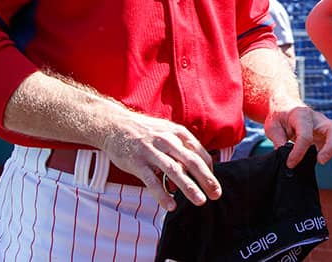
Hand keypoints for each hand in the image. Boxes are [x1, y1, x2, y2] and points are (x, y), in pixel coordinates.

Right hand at [101, 109, 220, 211]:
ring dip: (189, 187)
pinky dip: (161, 194)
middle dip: (206, 179)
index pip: (199, 152)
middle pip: (191, 161)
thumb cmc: (146, 132)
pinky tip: (170, 205)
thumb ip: (182, 147)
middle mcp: (167, 141)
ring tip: (200, 201)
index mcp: (177, 133)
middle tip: (216, 194)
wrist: (115, 125)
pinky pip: (151, 181)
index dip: (209, 169)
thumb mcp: (167, 131)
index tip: (213, 183)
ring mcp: (152, 152)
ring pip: (174, 171)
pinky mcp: (137, 163)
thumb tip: (195, 169)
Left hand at [262, 102, 331, 173]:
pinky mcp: (329, 133)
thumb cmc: (280, 116)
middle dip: (330, 147)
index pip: (305, 134)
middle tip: (321, 161)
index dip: (298, 152)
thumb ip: (277, 140)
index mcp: (302, 114)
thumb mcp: (272, 126)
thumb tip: (283, 156)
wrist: (285, 107)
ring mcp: (325, 125)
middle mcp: (318, 118)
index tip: (290, 163)